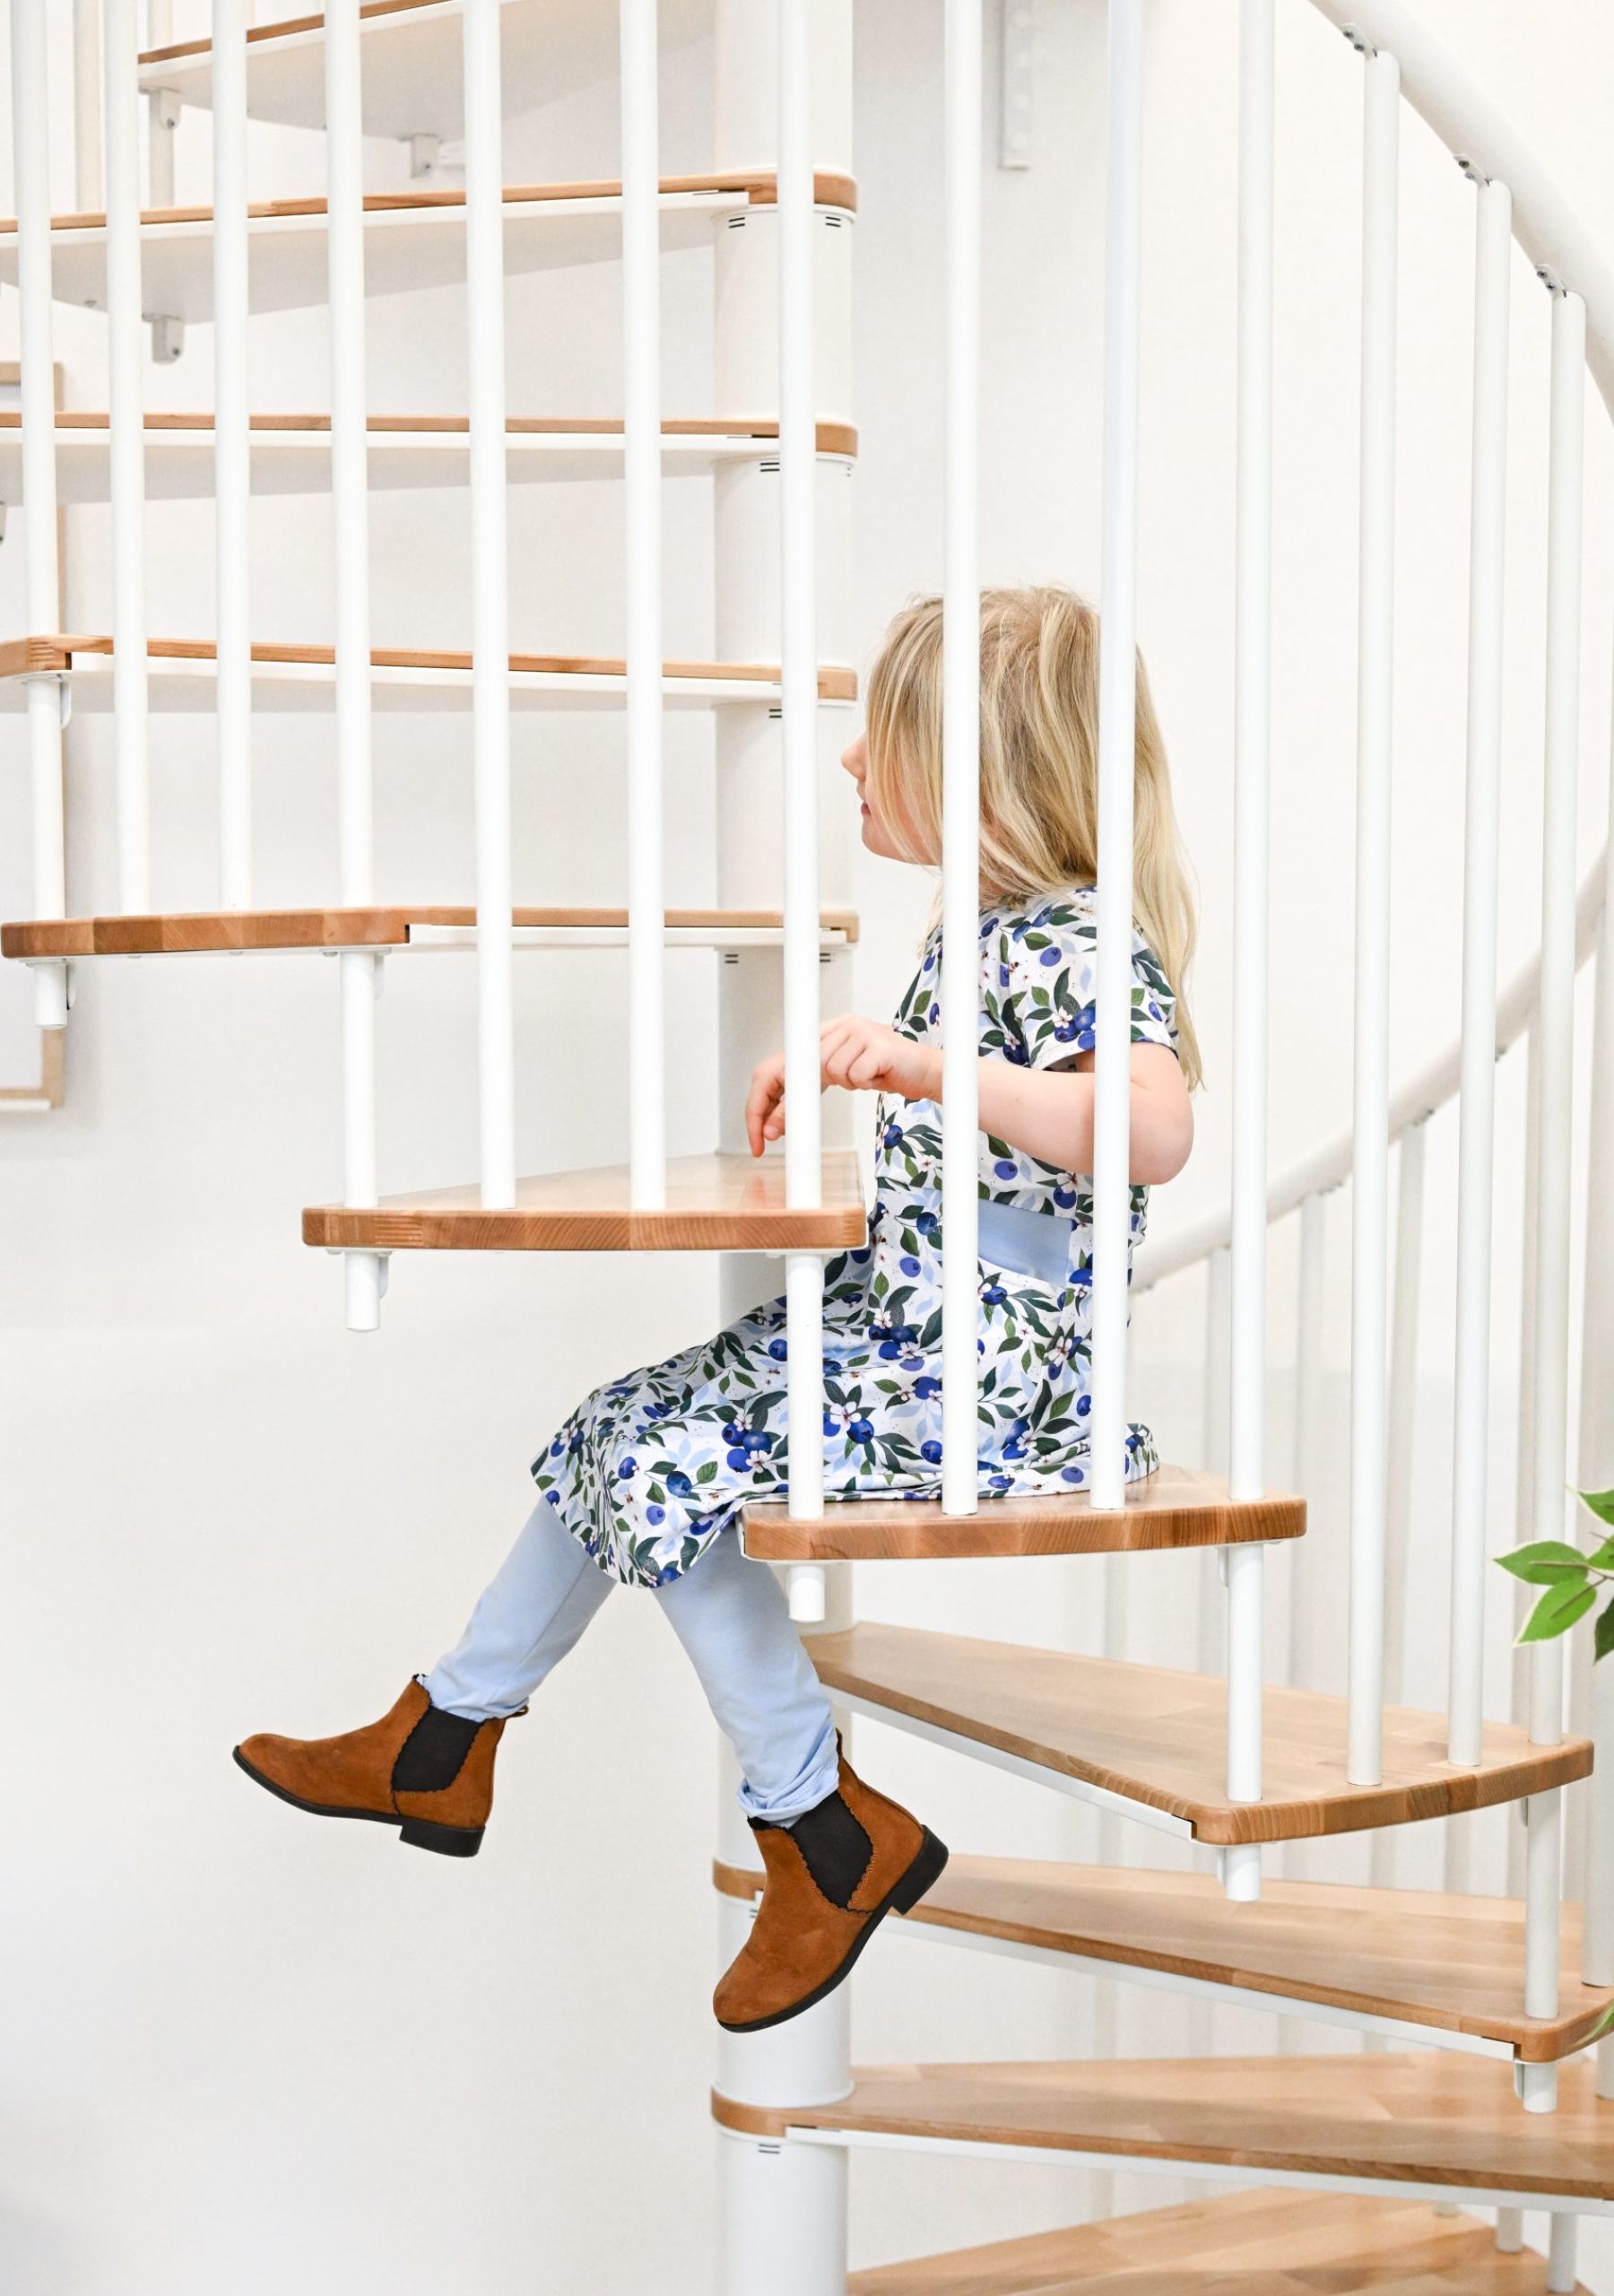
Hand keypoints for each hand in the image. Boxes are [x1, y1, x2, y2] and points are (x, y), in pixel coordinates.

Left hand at [745, 1015, 941, 1154]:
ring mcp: (860, 1030)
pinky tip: (880, 1074)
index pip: (785, 1060)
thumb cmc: (887, 1073)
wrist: (929, 1071)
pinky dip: (865, 1082)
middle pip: (801, 1065)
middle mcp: (842, 1025)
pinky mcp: (878, 1043)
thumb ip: (812, 1085)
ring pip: (831, 1070)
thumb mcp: (843, 1077)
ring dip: (849, 1082)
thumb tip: (778, 1122)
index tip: (758, 1129)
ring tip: (868, 1077)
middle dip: (786, 1105)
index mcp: (829, 1030)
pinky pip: (855, 1075)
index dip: (765, 1096)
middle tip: (774, 1136)